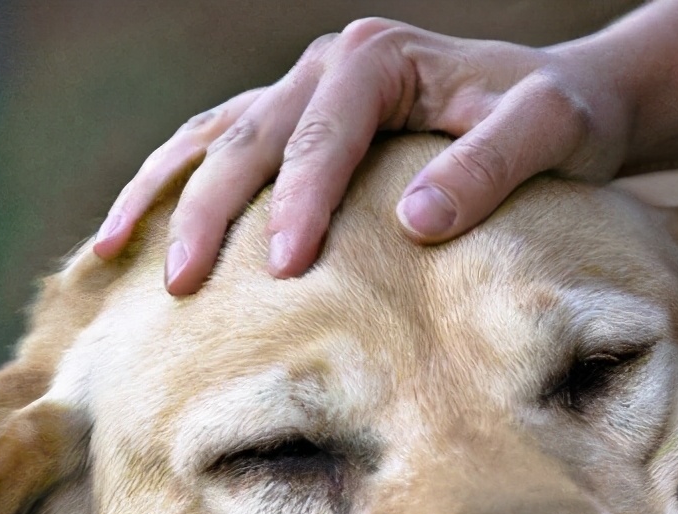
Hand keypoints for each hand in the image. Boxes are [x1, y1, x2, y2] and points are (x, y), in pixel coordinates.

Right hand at [92, 18, 632, 293]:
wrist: (564, 98)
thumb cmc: (562, 119)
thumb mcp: (551, 132)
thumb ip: (490, 166)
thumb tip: (416, 221)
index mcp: (377, 60)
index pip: (320, 139)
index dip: (295, 204)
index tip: (279, 272)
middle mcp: (327, 64)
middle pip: (246, 138)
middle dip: (206, 213)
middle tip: (179, 289)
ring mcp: (302, 88)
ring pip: (211, 137)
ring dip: (162, 196)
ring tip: (112, 255)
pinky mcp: (296, 120)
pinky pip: (216, 145)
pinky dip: (172, 185)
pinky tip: (132, 231)